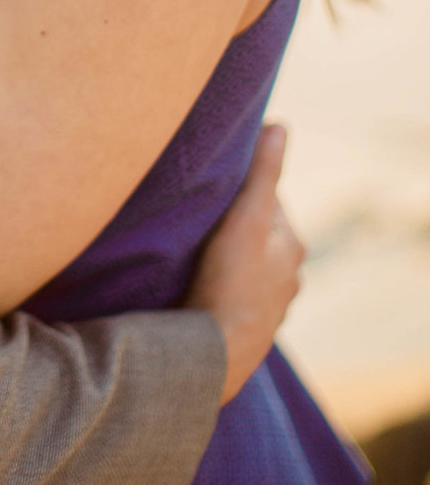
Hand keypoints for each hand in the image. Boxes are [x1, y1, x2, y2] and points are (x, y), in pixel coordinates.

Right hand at [184, 123, 305, 404]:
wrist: (216, 357)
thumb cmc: (230, 284)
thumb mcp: (244, 220)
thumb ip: (261, 174)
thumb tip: (279, 126)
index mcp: (291, 245)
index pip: (265, 200)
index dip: (237, 188)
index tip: (210, 185)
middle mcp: (287, 276)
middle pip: (254, 232)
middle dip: (230, 223)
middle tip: (195, 217)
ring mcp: (269, 305)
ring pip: (244, 264)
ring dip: (223, 255)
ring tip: (192, 251)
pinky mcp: (247, 327)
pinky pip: (232, 292)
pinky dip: (219, 284)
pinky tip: (196, 285)